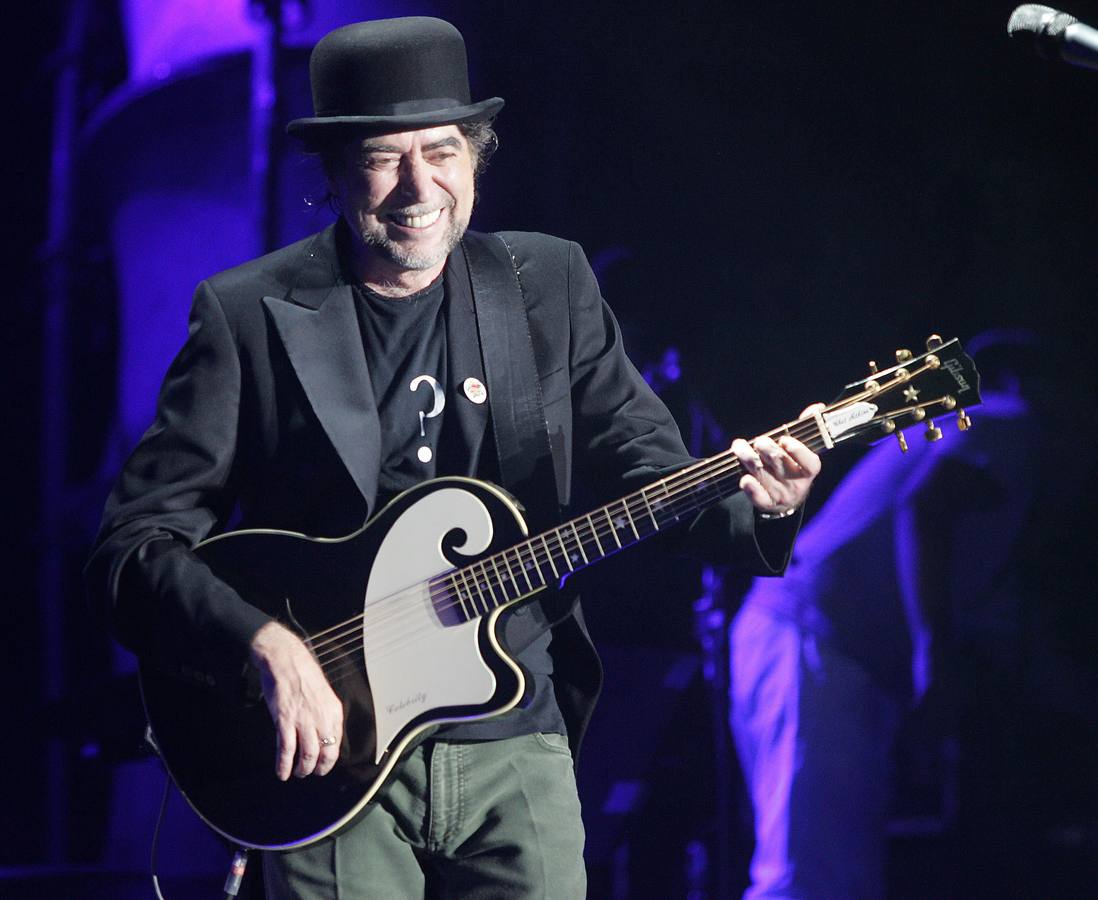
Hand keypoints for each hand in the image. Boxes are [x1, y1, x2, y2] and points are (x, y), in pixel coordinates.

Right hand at [249, 621, 343, 780]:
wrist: (285, 659)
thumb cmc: (303, 673)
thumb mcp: (324, 693)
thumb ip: (325, 713)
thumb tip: (324, 732)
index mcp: (334, 711)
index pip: (337, 744)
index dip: (329, 759)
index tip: (323, 765)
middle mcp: (322, 718)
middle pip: (324, 754)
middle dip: (318, 768)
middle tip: (310, 773)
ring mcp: (303, 721)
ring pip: (307, 756)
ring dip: (302, 769)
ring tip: (297, 773)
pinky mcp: (284, 721)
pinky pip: (286, 750)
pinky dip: (284, 765)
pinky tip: (281, 773)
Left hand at [732, 404, 822, 515]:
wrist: (785, 502)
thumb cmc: (792, 468)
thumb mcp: (802, 452)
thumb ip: (807, 429)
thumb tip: (817, 407)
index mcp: (808, 470)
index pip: (810, 464)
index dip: (799, 451)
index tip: (785, 440)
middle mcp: (795, 484)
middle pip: (781, 465)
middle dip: (768, 450)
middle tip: (759, 441)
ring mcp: (780, 495)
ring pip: (763, 475)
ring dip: (748, 459)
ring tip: (739, 446)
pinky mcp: (766, 503)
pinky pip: (758, 497)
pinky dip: (750, 487)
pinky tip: (744, 478)